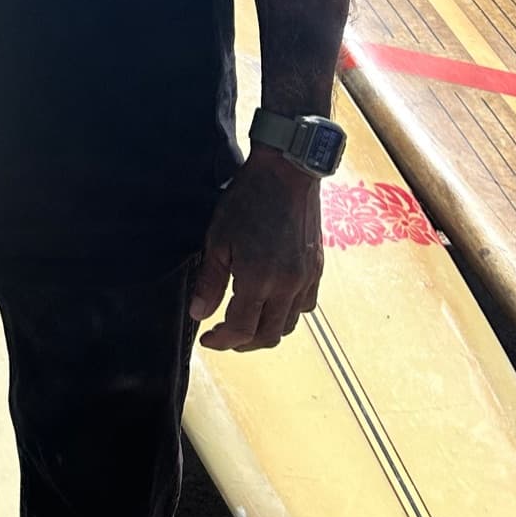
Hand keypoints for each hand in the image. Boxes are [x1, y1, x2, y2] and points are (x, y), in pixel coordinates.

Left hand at [189, 149, 323, 350]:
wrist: (287, 173)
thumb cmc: (248, 200)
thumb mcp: (218, 238)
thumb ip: (210, 281)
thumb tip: (199, 314)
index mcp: (259, 280)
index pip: (242, 330)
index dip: (222, 341)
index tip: (207, 339)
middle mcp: (287, 286)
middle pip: (268, 335)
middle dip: (243, 343)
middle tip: (224, 336)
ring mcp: (306, 279)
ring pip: (289, 324)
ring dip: (267, 331)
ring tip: (247, 322)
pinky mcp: (316, 269)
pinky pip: (306, 305)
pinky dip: (288, 313)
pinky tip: (273, 302)